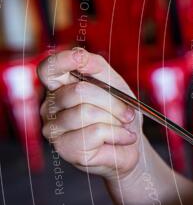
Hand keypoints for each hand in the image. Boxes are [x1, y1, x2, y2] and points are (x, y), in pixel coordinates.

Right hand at [37, 47, 142, 180]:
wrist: (132, 146)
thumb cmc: (120, 115)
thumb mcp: (114, 85)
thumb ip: (96, 66)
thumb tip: (79, 56)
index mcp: (59, 88)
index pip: (49, 69)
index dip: (62, 61)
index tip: (80, 59)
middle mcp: (50, 108)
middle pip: (79, 92)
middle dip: (112, 101)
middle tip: (127, 113)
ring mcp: (54, 130)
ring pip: (87, 112)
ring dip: (115, 119)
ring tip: (122, 126)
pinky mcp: (66, 148)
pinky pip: (95, 132)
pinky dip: (118, 134)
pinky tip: (122, 138)